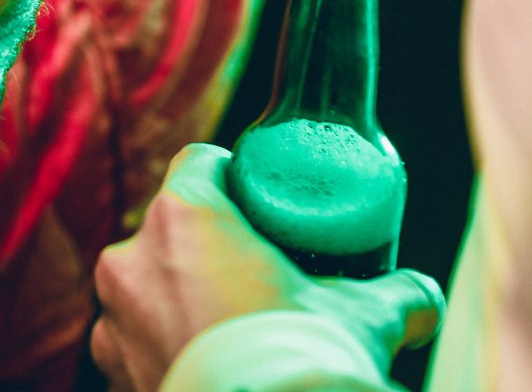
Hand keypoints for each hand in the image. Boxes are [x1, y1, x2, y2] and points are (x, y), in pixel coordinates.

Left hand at [90, 145, 442, 391]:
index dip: (234, 179)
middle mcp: (131, 256)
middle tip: (256, 278)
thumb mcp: (365, 318)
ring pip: (149, 289)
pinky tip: (208, 367)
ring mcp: (111, 318)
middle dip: (210, 251)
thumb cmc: (302, 360)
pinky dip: (166, 351)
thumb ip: (399, 295)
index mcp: (184, 214)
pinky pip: (135, 344)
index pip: (200, 162)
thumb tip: (422, 298)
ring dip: (180, 302)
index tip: (265, 206)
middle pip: (171, 229)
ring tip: (232, 334)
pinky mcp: (109, 370)